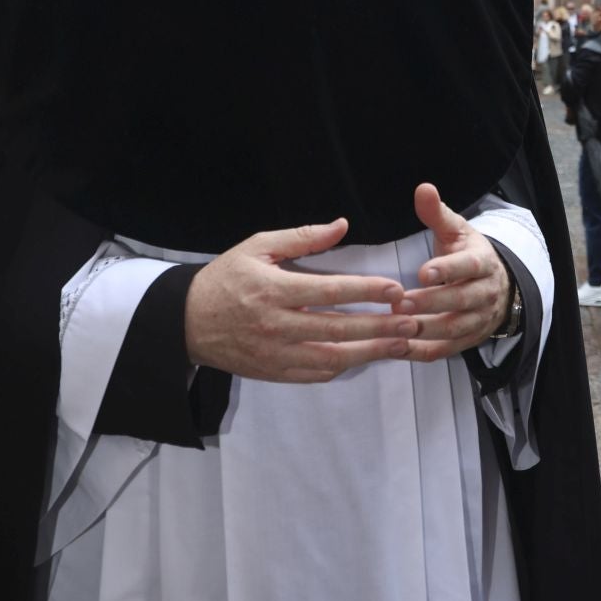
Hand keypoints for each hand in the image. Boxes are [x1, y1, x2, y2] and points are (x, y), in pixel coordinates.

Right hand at [183, 218, 419, 384]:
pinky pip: (316, 374)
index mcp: (274, 290)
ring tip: (400, 344)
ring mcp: (276, 354)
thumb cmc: (226, 277)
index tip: (395, 289)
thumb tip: (341, 225)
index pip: (330, 291)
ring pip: (332, 358)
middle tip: (412, 322)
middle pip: (338, 329)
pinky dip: (344, 366)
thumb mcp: (257, 246)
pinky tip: (365, 357)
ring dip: (370, 352)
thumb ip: (302, 237)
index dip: (366, 291)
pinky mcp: (275, 373)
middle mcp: (278, 325)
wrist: (188, 322)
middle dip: (380, 326)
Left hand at [396, 184, 512, 362]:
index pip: (468, 266)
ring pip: (454, 328)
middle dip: (430, 304)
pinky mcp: (468, 341)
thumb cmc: (467, 253)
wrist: (497, 286)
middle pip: (461, 300)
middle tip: (400, 304)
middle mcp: (485, 293)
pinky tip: (398, 348)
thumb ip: (437, 213)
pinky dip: (423, 352)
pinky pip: (446, 349)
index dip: (447, 270)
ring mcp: (478, 320)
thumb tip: (423, 188)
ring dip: (425, 329)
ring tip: (396, 325)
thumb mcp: (456, 230)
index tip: (422, 273)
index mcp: (482, 262)